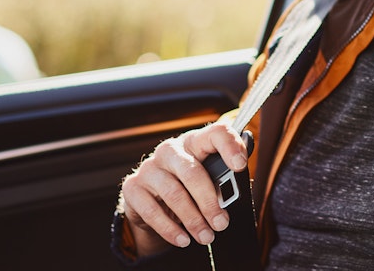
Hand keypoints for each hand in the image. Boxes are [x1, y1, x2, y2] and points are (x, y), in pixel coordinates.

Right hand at [118, 120, 249, 255]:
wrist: (153, 202)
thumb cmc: (188, 189)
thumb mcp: (207, 181)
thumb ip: (222, 182)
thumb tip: (234, 194)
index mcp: (194, 142)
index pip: (215, 133)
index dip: (229, 146)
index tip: (240, 166)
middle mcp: (170, 150)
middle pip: (192, 172)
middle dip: (209, 201)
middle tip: (221, 223)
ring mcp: (149, 168)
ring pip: (173, 194)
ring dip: (192, 220)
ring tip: (206, 237)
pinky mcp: (132, 187)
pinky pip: (152, 211)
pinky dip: (170, 229)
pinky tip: (183, 239)